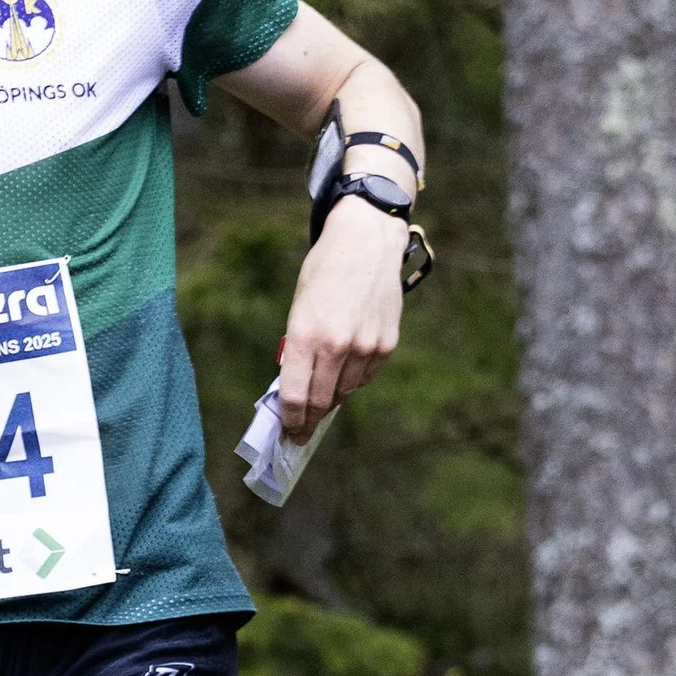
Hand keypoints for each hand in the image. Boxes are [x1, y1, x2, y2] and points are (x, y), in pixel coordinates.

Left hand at [277, 199, 407, 440]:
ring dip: (331, 399)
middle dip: (308, 421)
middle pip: (321, 401)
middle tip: (300, 433)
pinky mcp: (387, 344)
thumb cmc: (324, 273)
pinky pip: (365, 376)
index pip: (296, 395)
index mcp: (305, 335)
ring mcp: (366, 346)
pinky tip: (345, 371)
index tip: (288, 432)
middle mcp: (337, 345)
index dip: (291, 420)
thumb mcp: (299, 308)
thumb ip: (296, 348)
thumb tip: (296, 387)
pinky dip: (353, 380)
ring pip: (345, 392)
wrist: (366, 243)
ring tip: (321, 400)